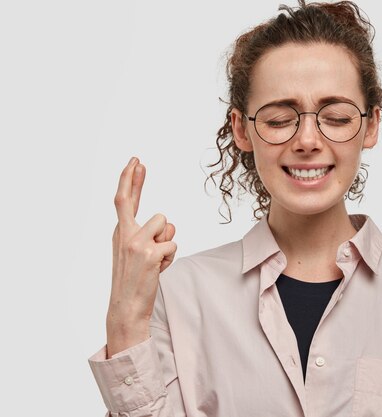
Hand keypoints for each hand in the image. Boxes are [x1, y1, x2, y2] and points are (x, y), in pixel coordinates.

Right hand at [106, 157, 176, 356]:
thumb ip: (146, 234)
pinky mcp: (150, 253)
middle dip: (135, 180)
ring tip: (157, 259)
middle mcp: (124, 234)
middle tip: (138, 161)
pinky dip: (171, 256)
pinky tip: (160, 268)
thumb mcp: (134, 253)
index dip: (130, 181)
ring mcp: (136, 243)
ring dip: (167, 241)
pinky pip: (173, 243)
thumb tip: (166, 223)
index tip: (135, 163)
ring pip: (166, 225)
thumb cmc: (135, 279)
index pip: (124, 201)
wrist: (127, 306)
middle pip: (134, 201)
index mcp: (120, 233)